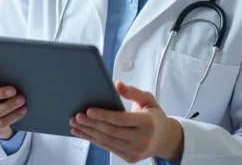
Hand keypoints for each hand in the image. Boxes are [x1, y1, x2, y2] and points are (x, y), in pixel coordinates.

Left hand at [69, 81, 183, 162]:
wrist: (165, 139)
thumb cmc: (154, 116)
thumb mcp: (148, 100)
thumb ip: (133, 92)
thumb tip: (117, 85)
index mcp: (147, 122)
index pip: (122, 119)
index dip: (104, 115)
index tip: (89, 110)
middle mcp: (142, 139)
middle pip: (111, 131)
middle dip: (92, 124)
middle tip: (77, 116)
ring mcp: (136, 151)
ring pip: (107, 141)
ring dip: (88, 133)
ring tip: (75, 124)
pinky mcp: (130, 158)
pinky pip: (108, 148)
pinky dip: (93, 140)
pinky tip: (83, 133)